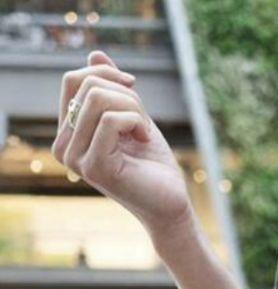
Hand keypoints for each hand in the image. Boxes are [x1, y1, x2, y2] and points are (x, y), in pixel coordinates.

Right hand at [51, 50, 194, 239]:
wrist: (171, 203)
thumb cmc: (153, 164)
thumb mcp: (132, 116)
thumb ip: (112, 88)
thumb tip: (94, 54)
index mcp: (68, 133)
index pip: (72, 82)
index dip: (105, 73)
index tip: (132, 84)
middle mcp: (64, 146)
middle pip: (86, 86)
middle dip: (124, 93)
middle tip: (144, 120)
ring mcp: (76, 158)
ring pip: (97, 99)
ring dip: (133, 108)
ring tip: (145, 131)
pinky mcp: (94, 167)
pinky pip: (110, 120)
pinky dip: (135, 121)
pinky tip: (145, 138)